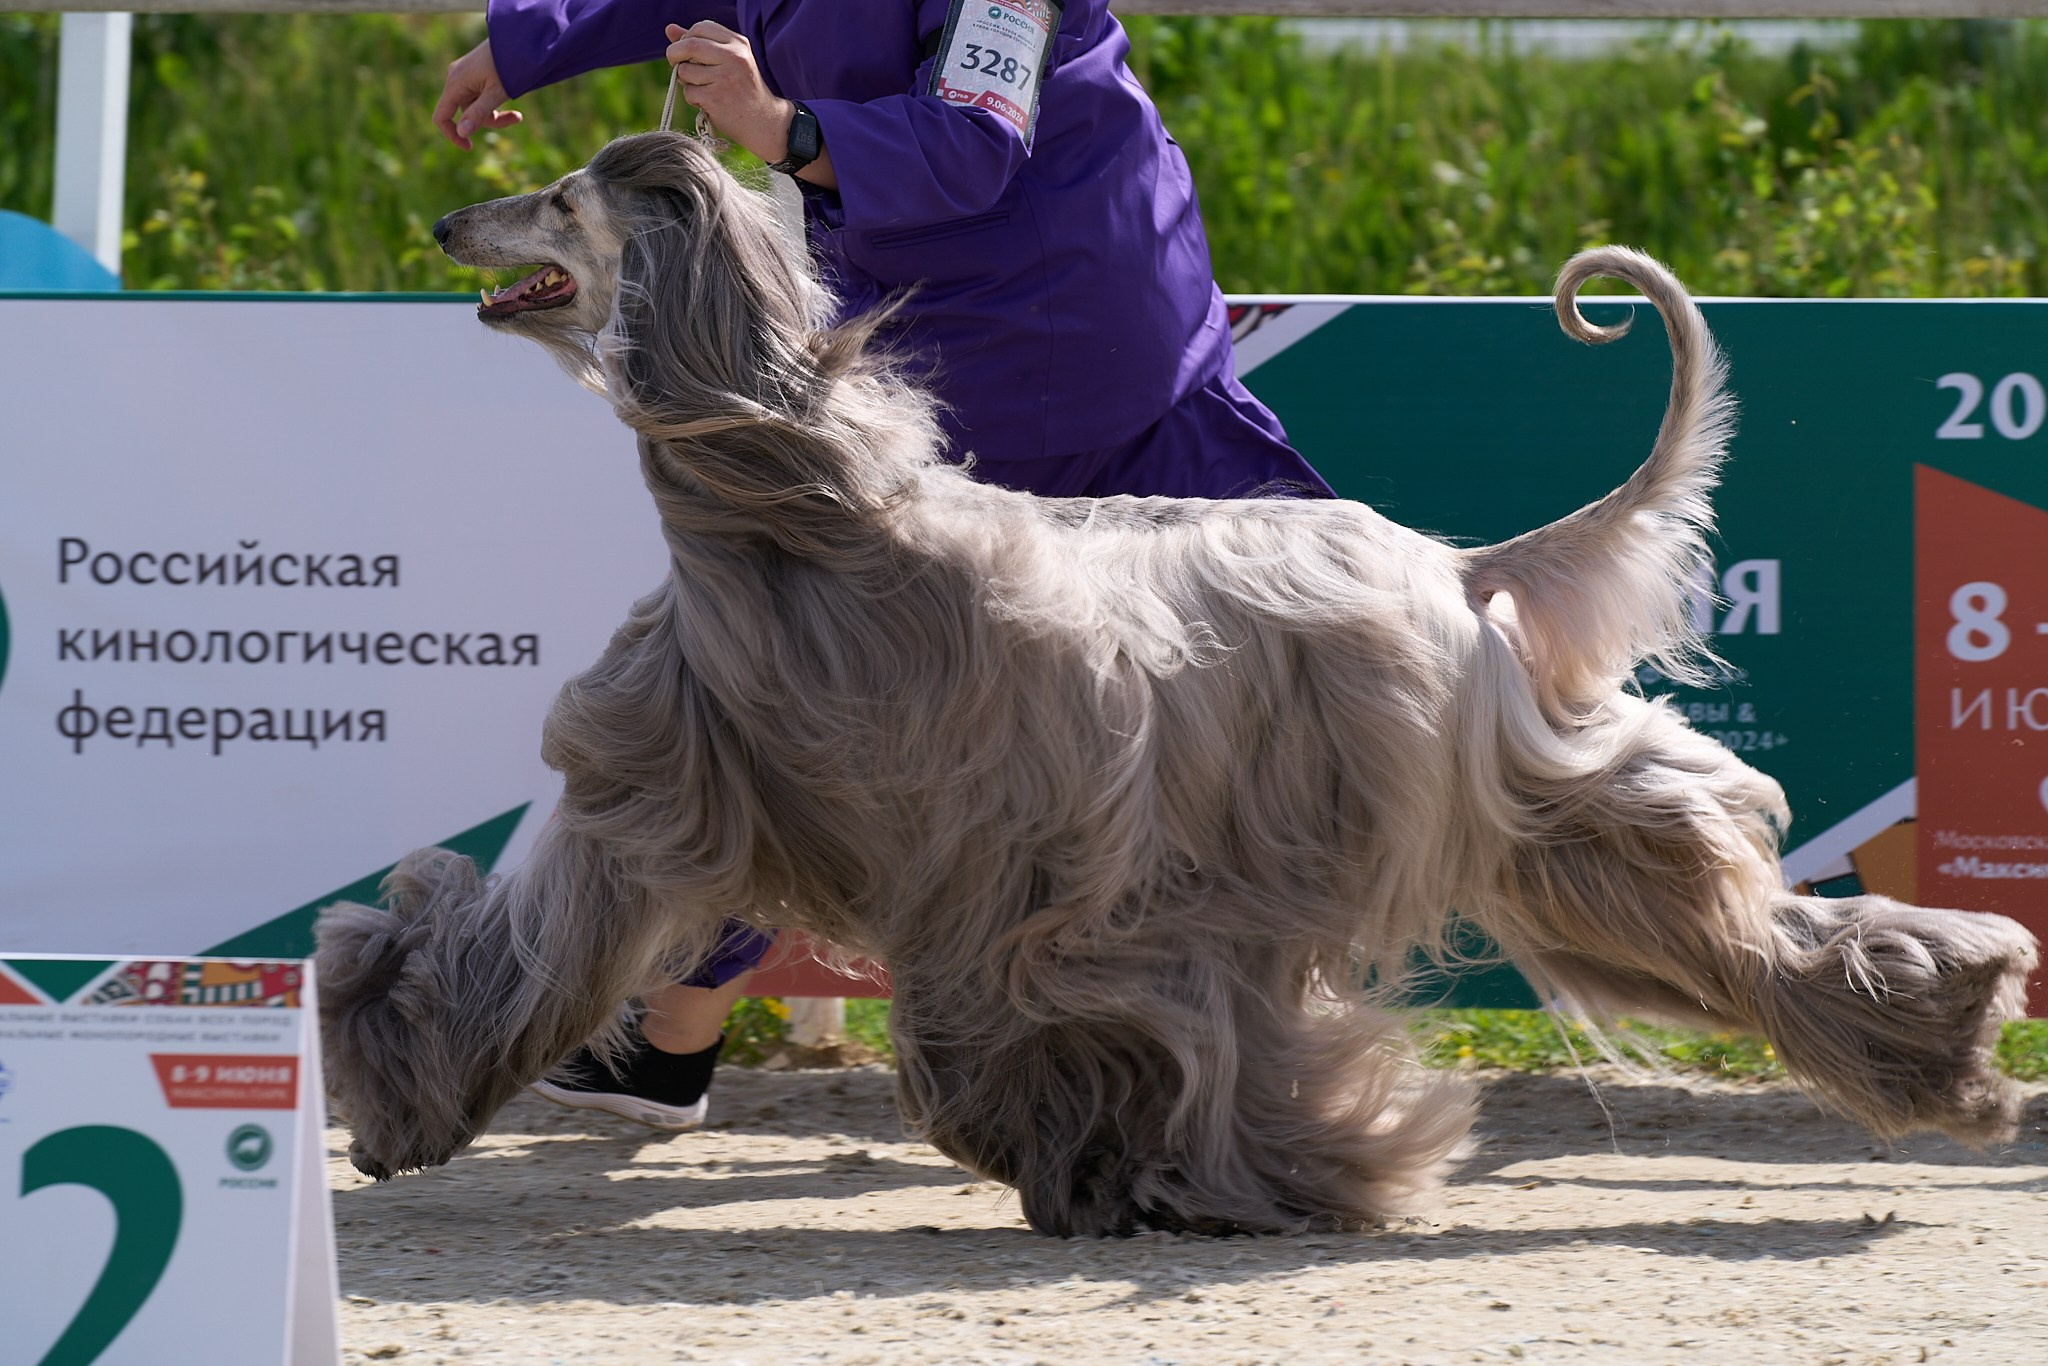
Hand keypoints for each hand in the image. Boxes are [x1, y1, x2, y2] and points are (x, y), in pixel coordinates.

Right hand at [434, 39, 522, 150]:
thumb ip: (478, 113)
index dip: (452, 135)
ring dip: (495, 114)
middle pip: (465, 113)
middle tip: (516, 118)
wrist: (518, 39)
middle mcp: (455, 79)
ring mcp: (465, 76)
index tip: (469, 148)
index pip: (441, 116)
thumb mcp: (496, 92)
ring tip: (518, 115)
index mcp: (455, 83)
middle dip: (489, 121)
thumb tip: (462, 133)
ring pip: (475, 106)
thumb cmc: (507, 64)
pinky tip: (511, 103)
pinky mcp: (474, 74)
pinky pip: (480, 96)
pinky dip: (494, 103)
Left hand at [664, 21, 792, 163]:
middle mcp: (734, 57)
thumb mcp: (729, 60)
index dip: (687, 38)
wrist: (764, 121)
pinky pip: (689, 91)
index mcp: (738, 43)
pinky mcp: (716, 98)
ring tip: (703, 88)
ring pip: (685, 70)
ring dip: (685, 80)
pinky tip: (708, 102)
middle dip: (675, 54)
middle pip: (689, 45)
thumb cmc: (742, 89)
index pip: (701, 27)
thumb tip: (669, 30)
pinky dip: (693, 98)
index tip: (687, 51)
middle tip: (677, 65)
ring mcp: (725, 78)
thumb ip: (701, 43)